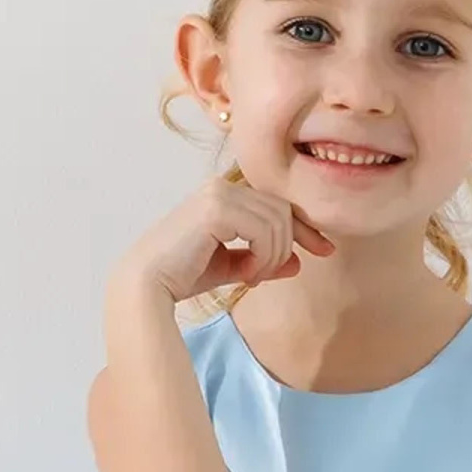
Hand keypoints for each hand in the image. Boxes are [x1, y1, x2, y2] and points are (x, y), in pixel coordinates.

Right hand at [109, 177, 337, 309]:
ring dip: (273, 256)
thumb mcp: (232, 267)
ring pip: (278, 221)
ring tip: (251, 276)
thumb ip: (263, 261)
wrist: (147, 285)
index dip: (304, 227)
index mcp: (224, 193)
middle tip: (267, 274)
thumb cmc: (181, 276)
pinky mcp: (217, 208)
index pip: (278, 202)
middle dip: (290, 245)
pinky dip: (263, 257)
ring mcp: (219, 193)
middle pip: (284, 210)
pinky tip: (246, 273)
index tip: (324, 250)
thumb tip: (298, 263)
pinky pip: (264, 230)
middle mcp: (222, 186)